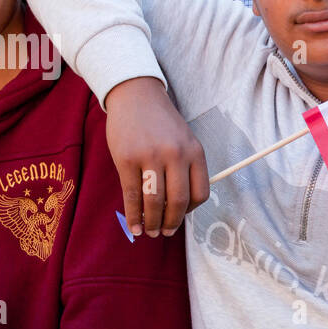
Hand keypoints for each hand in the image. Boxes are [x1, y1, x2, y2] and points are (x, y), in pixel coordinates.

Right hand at [103, 78, 208, 237]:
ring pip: (155, 201)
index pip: (200, 193)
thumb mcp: (184, 140)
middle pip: (178, 201)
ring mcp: (150, 156)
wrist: (136, 96)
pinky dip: (133, 215)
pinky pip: (132, 195)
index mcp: (195, 151)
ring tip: (150, 232)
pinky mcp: (127, 159)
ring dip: (153, 223)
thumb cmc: (161, 123)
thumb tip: (180, 206)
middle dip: (172, 223)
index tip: (181, 216)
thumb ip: (186, 168)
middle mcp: (175, 154)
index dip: (191, 211)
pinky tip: (134, 226)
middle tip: (165, 233)